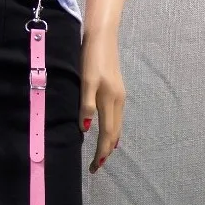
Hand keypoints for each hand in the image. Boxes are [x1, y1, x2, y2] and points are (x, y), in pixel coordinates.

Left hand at [78, 28, 124, 172]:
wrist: (103, 37)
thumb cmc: (91, 58)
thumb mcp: (86, 81)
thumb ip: (86, 104)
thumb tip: (85, 128)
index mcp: (110, 101)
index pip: (107, 134)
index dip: (101, 152)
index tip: (94, 167)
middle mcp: (118, 101)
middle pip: (114, 133)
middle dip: (106, 151)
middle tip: (96, 166)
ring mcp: (119, 96)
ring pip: (117, 126)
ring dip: (110, 142)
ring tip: (102, 155)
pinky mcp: (117, 91)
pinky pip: (117, 117)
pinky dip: (113, 130)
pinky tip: (110, 133)